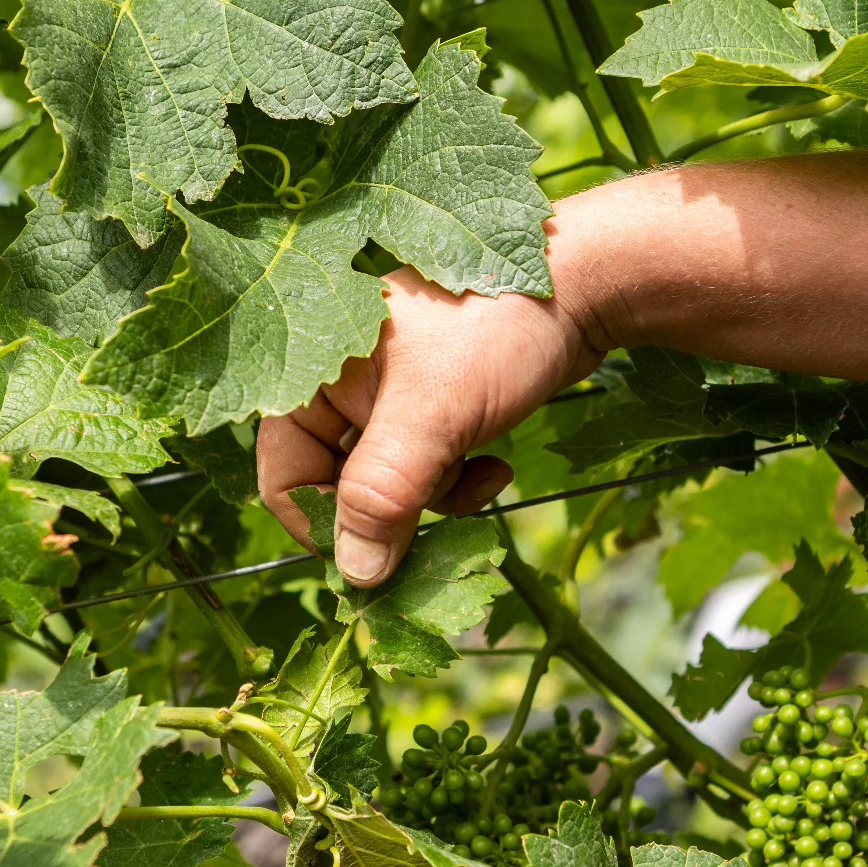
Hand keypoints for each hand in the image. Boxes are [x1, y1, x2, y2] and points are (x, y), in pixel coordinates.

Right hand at [257, 210, 607, 588]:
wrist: (583, 288)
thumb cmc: (496, 335)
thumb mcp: (432, 416)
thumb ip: (383, 495)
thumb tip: (356, 578)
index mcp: (316, 374)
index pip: (285, 474)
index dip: (324, 524)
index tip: (376, 558)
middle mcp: (343, 386)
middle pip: (339, 486)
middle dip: (394, 512)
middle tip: (440, 523)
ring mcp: (390, 398)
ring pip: (389, 487)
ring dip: (435, 497)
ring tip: (479, 473)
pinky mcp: (434, 409)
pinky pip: (427, 470)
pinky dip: (458, 480)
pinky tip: (498, 466)